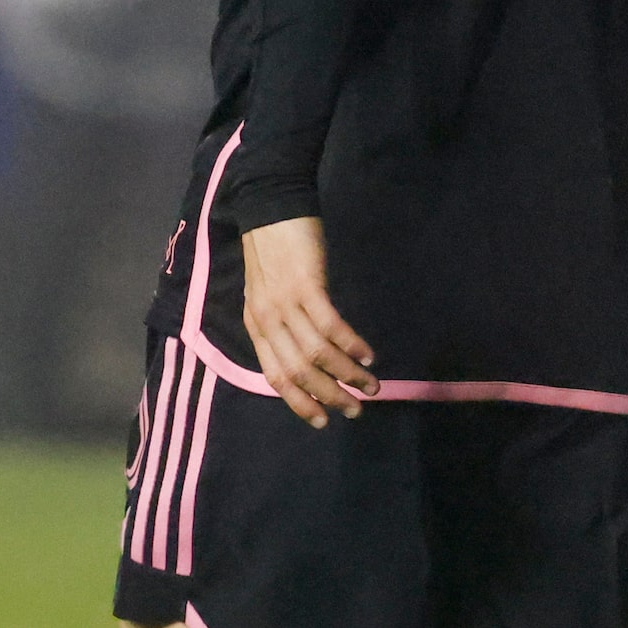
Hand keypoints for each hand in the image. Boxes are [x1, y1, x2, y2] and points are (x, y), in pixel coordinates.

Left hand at [239, 217, 378, 428]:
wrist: (271, 207)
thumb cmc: (274, 249)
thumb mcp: (268, 292)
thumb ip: (281, 322)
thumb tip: (306, 352)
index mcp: (256, 326)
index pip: (275, 376)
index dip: (300, 402)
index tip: (323, 420)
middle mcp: (268, 321)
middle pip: (298, 372)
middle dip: (330, 396)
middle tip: (356, 409)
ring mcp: (286, 304)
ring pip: (317, 354)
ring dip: (347, 374)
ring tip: (371, 385)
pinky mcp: (307, 286)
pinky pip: (330, 325)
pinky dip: (351, 344)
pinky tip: (368, 354)